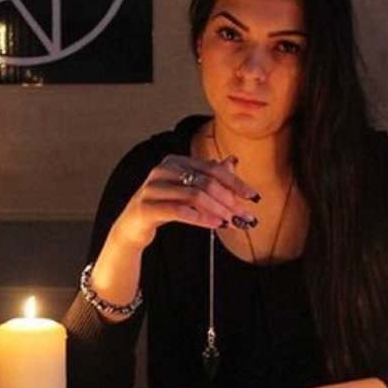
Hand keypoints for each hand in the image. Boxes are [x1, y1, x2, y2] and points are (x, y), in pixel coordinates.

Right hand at [111, 154, 260, 248]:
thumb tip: (234, 161)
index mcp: (176, 161)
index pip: (213, 168)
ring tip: (232, 222)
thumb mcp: (189, 189)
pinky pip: (179, 211)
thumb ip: (210, 176)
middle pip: (206, 181)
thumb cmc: (165, 206)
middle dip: (229, 200)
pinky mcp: (147, 207)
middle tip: (245, 216)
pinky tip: (215, 225)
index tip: (254, 197)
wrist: (133, 226)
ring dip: (218, 210)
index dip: (236, 182)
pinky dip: (201, 218)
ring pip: (194, 195)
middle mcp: (163, 169)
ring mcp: (153, 187)